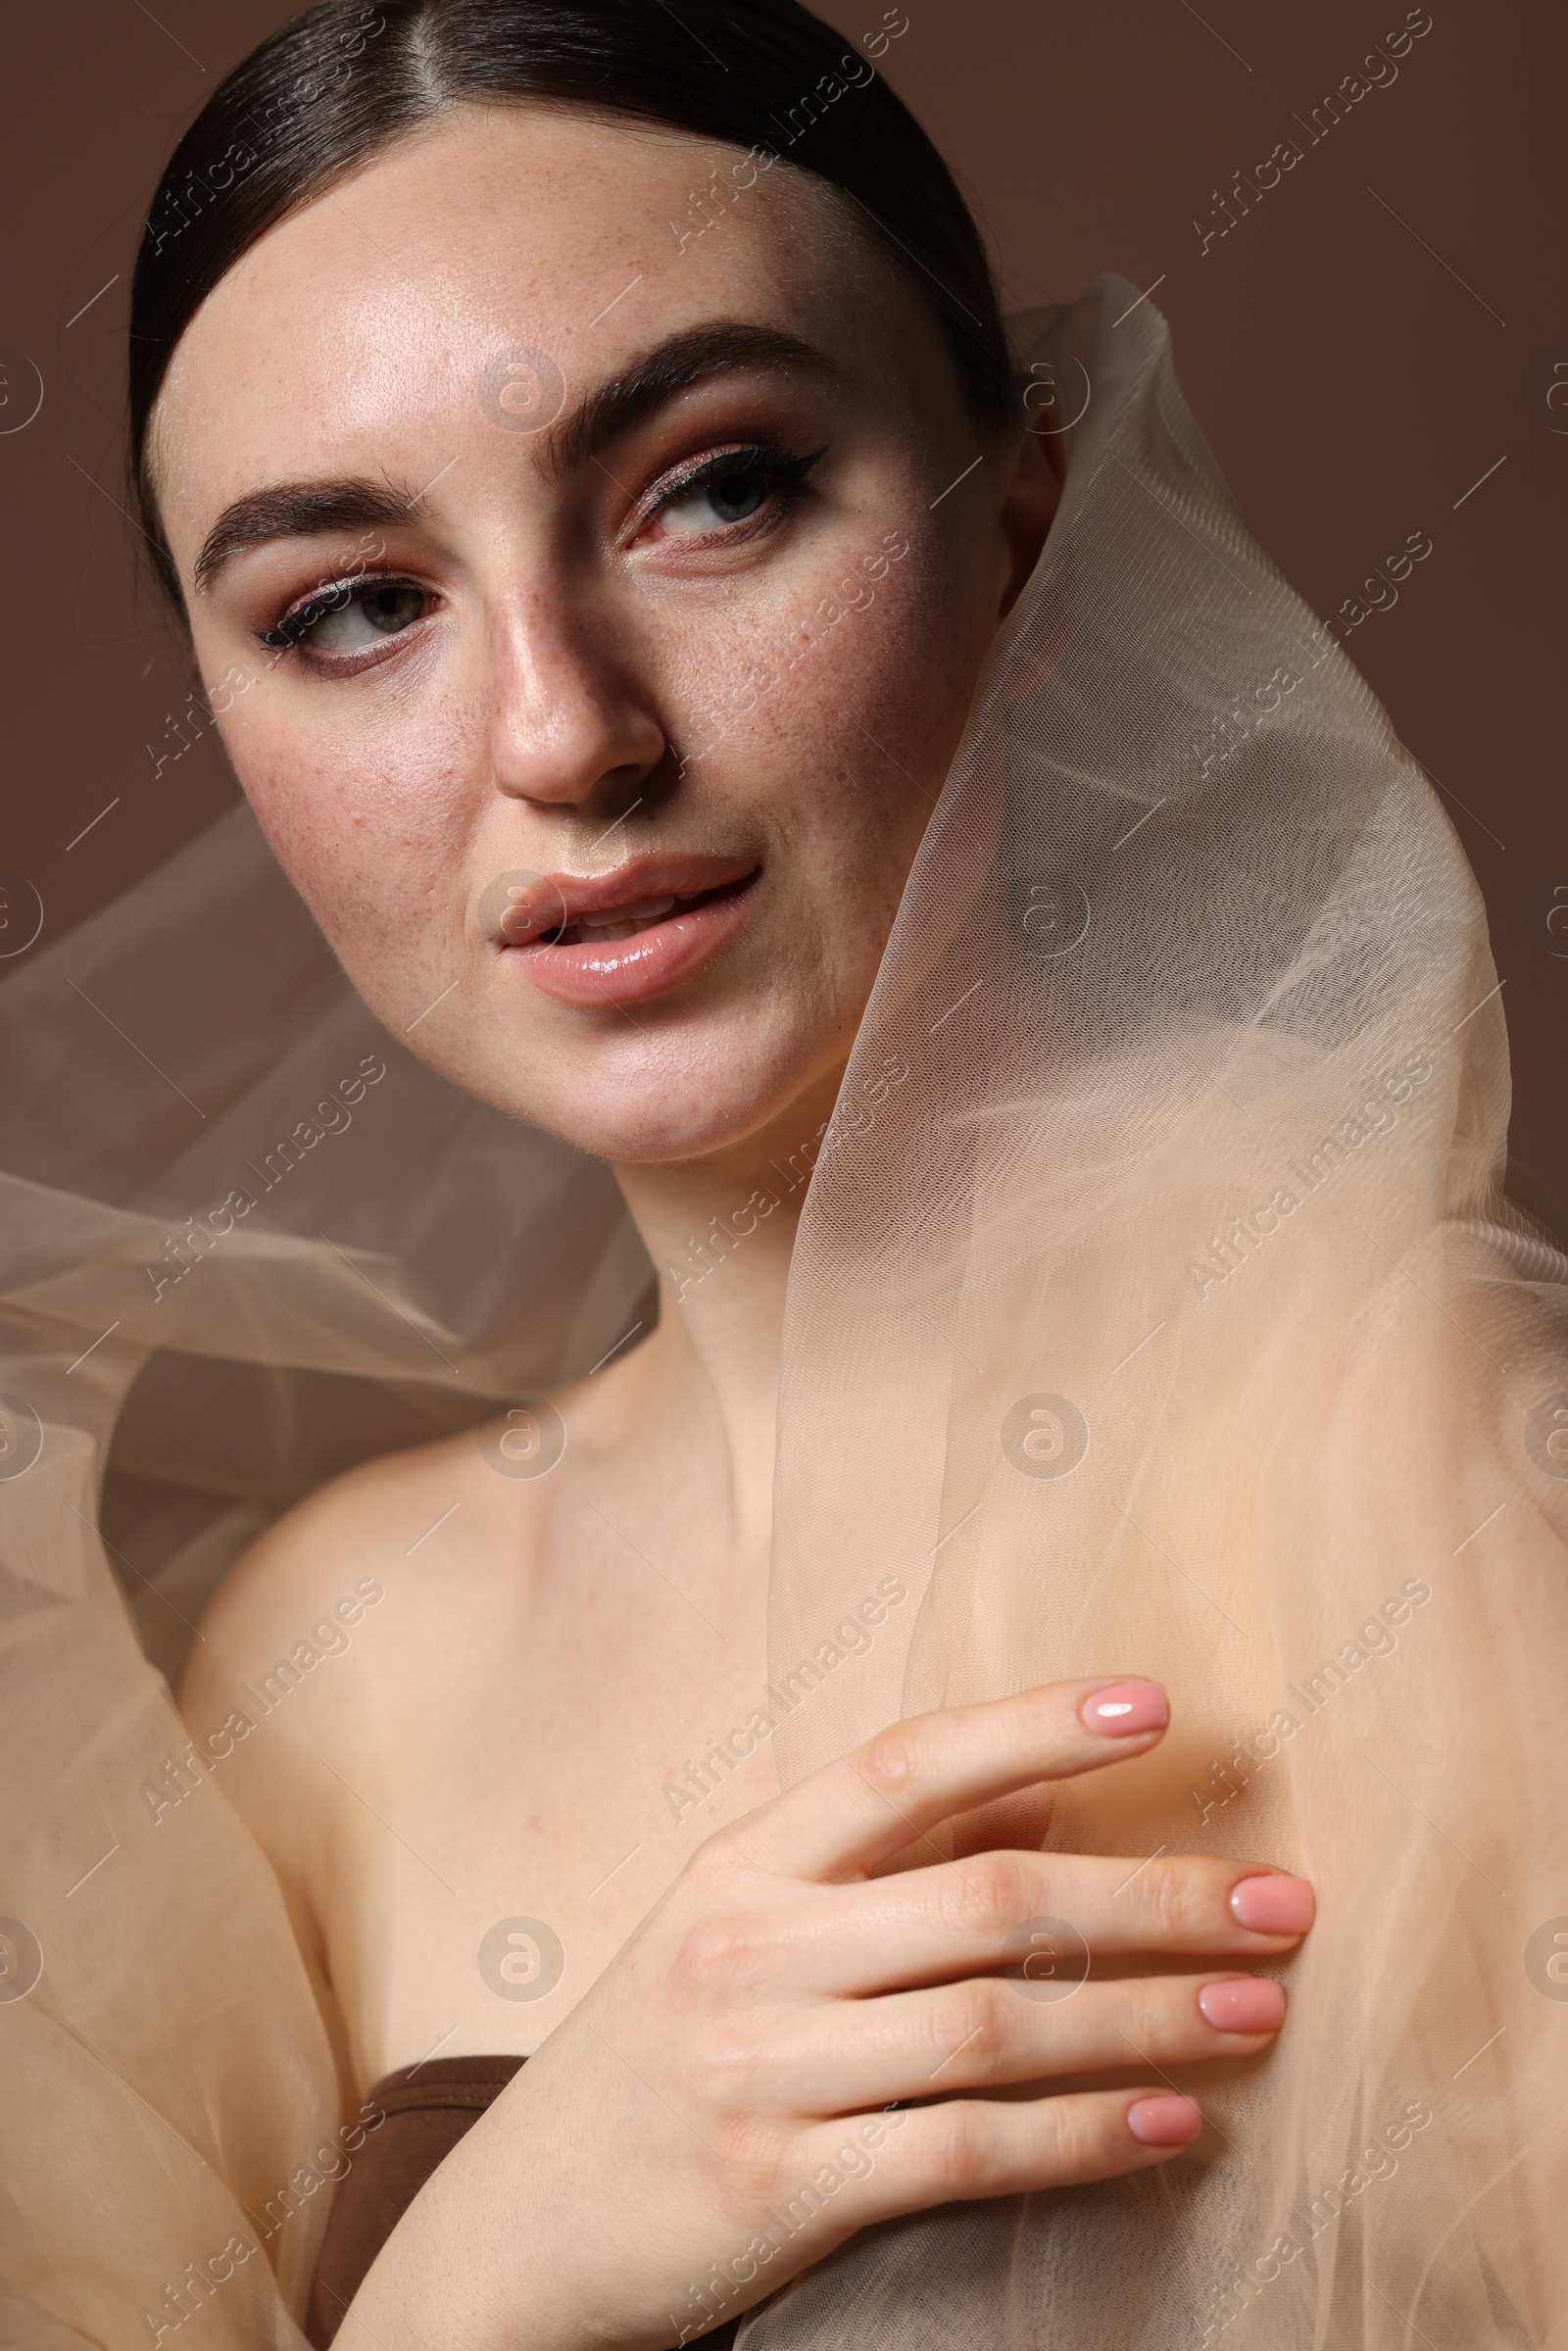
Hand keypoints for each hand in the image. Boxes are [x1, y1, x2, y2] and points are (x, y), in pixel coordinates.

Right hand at [346, 1678, 1313, 2350]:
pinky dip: (1080, 2137)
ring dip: (1149, 2015)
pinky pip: (961, 2151)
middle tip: (1283, 1901)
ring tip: (1259, 2011)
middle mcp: (747, 1948)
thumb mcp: (724, 1936)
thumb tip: (1036, 1803)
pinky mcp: (776, 2192)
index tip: (1155, 1703)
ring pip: (998, 2023)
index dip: (1033, 1726)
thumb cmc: (646, 2066)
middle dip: (1156, 1893)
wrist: (504, 2242)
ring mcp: (758, 2071)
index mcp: (737, 1864)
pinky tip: (1169, 2126)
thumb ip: (865, 1870)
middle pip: (990, 1897)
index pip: (902, 1765)